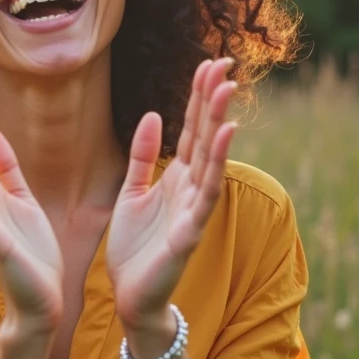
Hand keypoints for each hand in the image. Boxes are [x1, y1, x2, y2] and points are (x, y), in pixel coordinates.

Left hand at [105, 58, 237, 333]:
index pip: (191, 129)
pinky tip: (224, 135)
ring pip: (210, 158)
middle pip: (204, 136)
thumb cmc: (133, 248)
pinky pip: (206, 192)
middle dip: (213, 100)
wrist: (131, 296)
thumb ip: (142, 156)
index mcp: (176, 177)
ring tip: (227, 88)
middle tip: (226, 62)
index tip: (208, 63)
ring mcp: (194, 208)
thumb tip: (153, 113)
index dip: (198, 97)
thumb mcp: (131, 192)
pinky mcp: (190, 230)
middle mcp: (190, 187)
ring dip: (219, 122)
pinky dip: (216, 163)